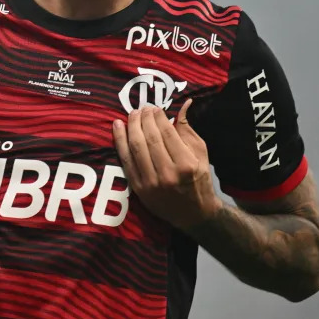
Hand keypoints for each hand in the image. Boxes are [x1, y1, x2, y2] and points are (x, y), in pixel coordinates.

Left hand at [112, 100, 221, 229]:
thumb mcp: (201, 154)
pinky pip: (125, 160)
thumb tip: (183, 104)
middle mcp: (167, 174)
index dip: (158, 116)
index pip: (167, 133)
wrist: (194, 214)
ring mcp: (151, 182)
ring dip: (131, 126)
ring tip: (132, 114)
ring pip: (136, 147)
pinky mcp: (138, 188)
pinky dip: (119, 141)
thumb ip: (189, 129)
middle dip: (144, 119)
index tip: (155, 108)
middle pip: (150, 138)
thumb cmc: (199, 180)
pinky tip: (118, 127)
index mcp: (185, 164)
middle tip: (142, 108)